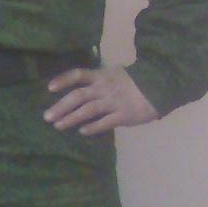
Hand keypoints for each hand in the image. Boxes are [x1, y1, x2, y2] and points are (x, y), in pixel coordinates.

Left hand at [43, 64, 158, 134]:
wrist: (160, 86)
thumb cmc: (135, 81)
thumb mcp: (115, 74)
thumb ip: (99, 81)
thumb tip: (80, 88)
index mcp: (101, 76)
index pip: (78, 74)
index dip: (63, 80)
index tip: (49, 88)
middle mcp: (104, 88)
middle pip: (78, 96)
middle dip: (61, 106)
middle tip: (47, 117)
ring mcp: (113, 102)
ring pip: (88, 110)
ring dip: (71, 118)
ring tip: (58, 126)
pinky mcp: (123, 115)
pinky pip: (105, 122)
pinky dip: (93, 127)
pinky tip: (82, 132)